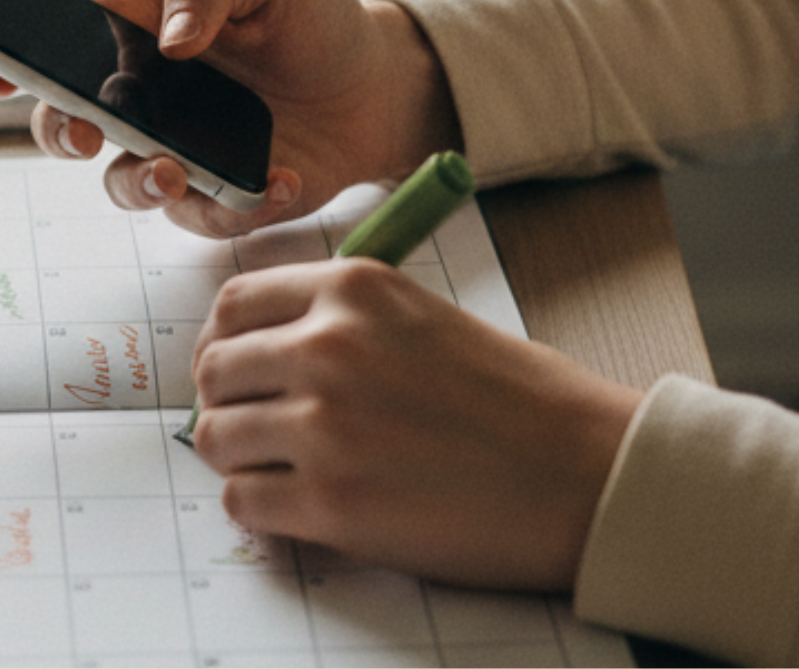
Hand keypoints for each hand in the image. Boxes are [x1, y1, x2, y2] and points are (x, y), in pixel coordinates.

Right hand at [0, 0, 460, 235]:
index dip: (19, 58)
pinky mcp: (220, 196)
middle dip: (62, 134)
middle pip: (70, 124)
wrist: (381, 86)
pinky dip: (235, 205)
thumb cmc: (315, 22)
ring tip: (176, 170)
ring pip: (123, 184)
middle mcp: (147, 97)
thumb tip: (172, 36)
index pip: (67, 40)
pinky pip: (203, 216)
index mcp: (144, 31)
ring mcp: (179, 152)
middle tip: (88, 134)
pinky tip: (279, 180)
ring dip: (138, 182)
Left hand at [184, 258, 641, 591]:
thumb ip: (344, 323)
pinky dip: (258, 508)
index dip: (224, 342)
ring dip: (238, 458)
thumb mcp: (422, 319)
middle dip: (226, 403)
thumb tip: (266, 351)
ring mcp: (324, 425)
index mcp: (353, 290)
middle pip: (214, 372)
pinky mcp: (330, 502)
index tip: (233, 370)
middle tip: (251, 428)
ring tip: (277, 470)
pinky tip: (293, 507)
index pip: (234, 303)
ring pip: (215, 437)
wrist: (584, 473)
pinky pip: (243, 501)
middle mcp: (327, 346)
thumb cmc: (520, 402)